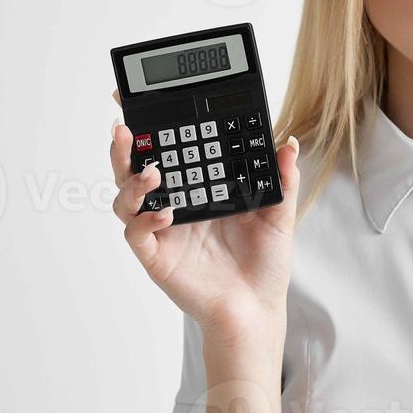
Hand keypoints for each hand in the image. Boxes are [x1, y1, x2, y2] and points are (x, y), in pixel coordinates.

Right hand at [108, 88, 300, 340]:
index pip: (167, 153)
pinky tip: (165, 213)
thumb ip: (281, 178)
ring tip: (152, 172)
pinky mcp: (156, 257)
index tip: (139, 104)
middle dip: (123, 148)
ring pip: (125, 199)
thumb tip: (288, 142)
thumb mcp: (279, 213)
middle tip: (124, 128)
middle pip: (133, 171)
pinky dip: (144, 219)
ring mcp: (161, 231)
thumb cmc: (263, 262)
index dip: (150, 132)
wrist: (258, 308)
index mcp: (198, 190)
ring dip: (131, 182)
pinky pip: (136, 233)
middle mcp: (174, 207)